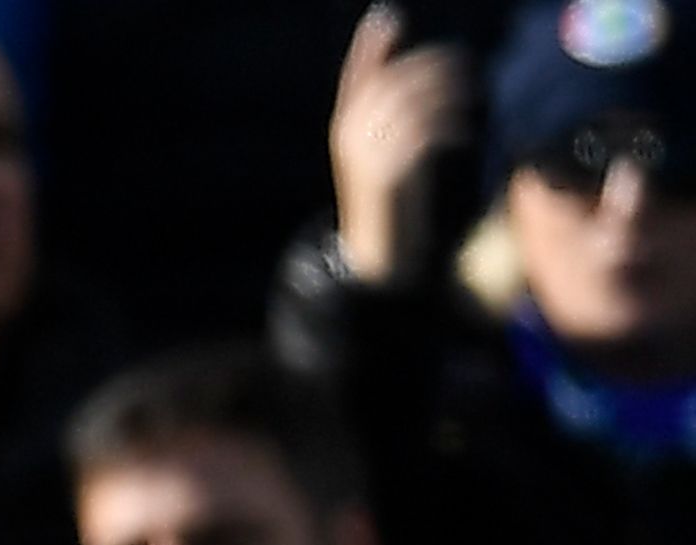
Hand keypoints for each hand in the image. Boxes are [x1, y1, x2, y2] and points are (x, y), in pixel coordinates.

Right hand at [333, 6, 482, 285]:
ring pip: (410, 104)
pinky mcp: (388, 172)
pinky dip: (446, 128)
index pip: (355, 74)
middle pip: (391, 81)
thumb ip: (389, 119)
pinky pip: (421, 135)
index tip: (388, 15)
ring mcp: (366, 153)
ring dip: (445, 95)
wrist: (373, 252)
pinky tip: (462, 132)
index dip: (369, 44)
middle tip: (461, 64)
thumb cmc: (385, 200)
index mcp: (343, 126)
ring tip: (469, 98)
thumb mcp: (379, 154)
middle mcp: (349, 135)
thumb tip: (421, 81)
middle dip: (429, 68)